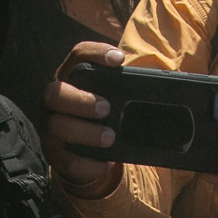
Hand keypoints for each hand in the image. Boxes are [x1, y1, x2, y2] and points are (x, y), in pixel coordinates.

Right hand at [43, 40, 125, 194]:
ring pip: (57, 126)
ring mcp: (50, 129)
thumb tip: (167, 90)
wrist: (84, 154)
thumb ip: (126, 91)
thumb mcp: (112, 100)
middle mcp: (54, 102)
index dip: (95, 54)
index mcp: (70, 80)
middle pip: (55, 93)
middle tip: (107, 107)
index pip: (77, 56)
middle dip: (82, 100)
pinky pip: (67, 161)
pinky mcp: (55, 155)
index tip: (119, 60)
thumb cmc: (101, 119)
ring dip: (87, 132)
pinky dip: (89, 164)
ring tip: (110, 137)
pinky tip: (107, 162)